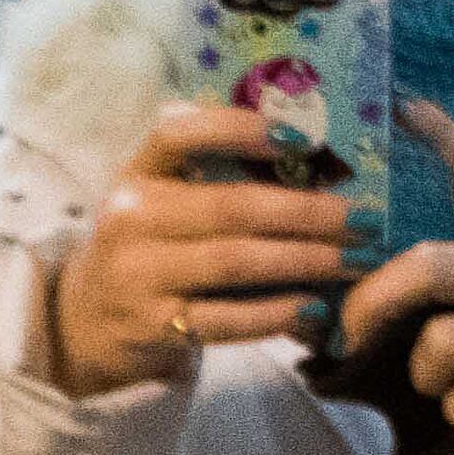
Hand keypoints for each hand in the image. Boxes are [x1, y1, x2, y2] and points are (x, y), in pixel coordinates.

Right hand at [45, 102, 359, 395]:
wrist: (89, 322)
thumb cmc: (150, 250)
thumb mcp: (161, 203)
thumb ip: (212, 178)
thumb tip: (314, 158)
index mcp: (136, 175)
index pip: (177, 135)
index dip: (238, 129)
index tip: (301, 136)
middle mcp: (130, 219)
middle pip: (231, 207)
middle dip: (308, 212)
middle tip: (365, 219)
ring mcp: (138, 275)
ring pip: (236, 262)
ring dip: (305, 260)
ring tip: (354, 261)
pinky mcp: (152, 325)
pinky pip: (225, 318)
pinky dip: (275, 312)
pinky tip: (314, 306)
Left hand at [331, 102, 453, 454]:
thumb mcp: (433, 329)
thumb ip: (387, 303)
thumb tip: (295, 294)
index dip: (444, 138)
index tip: (405, 105)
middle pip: (434, 265)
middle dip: (374, 304)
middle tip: (351, 334)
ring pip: (443, 342)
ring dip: (422, 377)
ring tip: (444, 386)